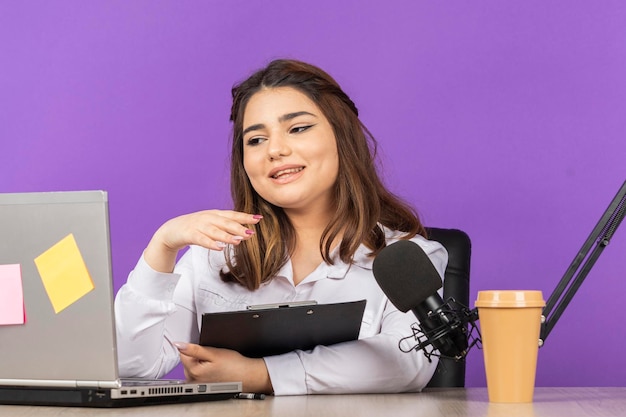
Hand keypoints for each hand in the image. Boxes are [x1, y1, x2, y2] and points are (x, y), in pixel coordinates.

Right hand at [144, 210, 261, 272]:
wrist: (172, 230)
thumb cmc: (195, 227)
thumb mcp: (212, 224)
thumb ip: (226, 226)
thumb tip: (245, 232)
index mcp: (215, 214)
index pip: (232, 215)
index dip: (245, 216)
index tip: (259, 218)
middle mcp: (208, 218)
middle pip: (225, 222)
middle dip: (239, 227)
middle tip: (251, 233)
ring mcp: (198, 225)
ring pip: (215, 231)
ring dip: (227, 236)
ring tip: (238, 241)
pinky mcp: (189, 234)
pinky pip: (201, 239)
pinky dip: (211, 243)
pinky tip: (219, 248)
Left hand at [175, 342, 272, 393]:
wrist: (245, 376)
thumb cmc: (233, 365)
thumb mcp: (213, 353)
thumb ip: (194, 349)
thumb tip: (178, 344)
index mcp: (194, 371)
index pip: (182, 353)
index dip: (193, 347)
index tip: (204, 349)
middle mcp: (193, 380)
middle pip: (186, 360)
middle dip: (196, 355)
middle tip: (211, 356)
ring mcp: (197, 384)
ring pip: (192, 366)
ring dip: (200, 362)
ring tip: (214, 362)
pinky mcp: (202, 385)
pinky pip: (197, 373)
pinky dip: (203, 368)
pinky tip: (214, 368)